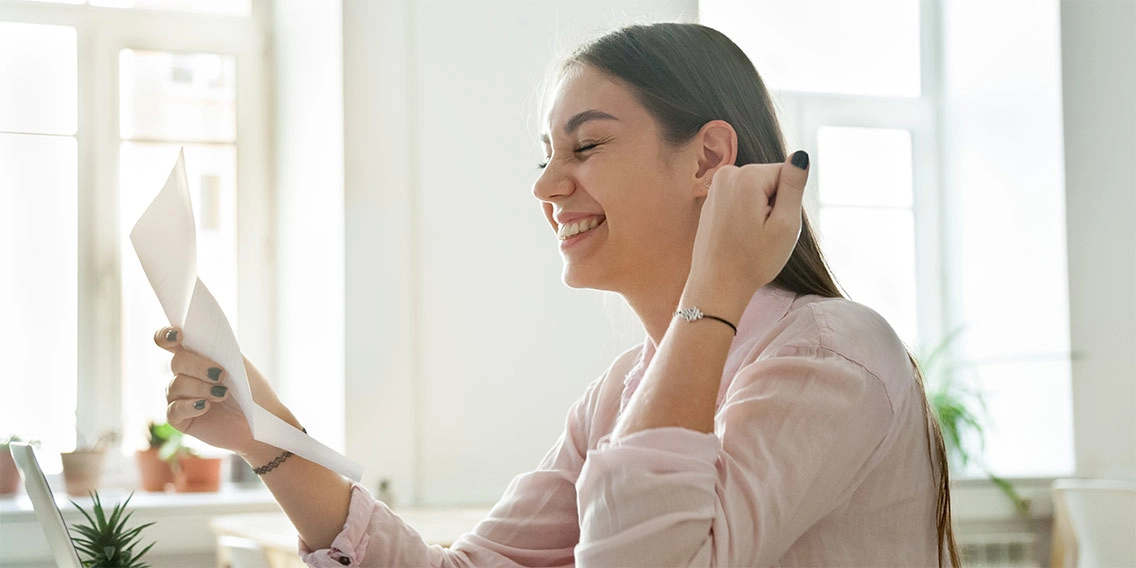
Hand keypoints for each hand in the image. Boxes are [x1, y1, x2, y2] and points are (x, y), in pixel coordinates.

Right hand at [154, 327, 301, 457]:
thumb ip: (217, 351)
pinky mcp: (180, 420)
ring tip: (222, 394)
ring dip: (201, 387)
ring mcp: (179, 398)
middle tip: (222, 375)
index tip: (179, 335)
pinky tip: (205, 406)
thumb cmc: (253, 392)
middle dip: (199, 366)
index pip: (169, 341)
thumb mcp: (239, 366)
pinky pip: (173, 410)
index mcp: (196, 357)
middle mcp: (184, 375)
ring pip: (175, 385)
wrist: (262, 421)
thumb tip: (199, 341)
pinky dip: (190, 406)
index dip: (166, 335)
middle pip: (177, 362)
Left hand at [686, 151, 808, 315]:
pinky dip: (746, 215)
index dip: (787, 202)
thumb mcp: (786, 224)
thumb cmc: (754, 260)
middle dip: (774, 204)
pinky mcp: (712, 199)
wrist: (717, 285)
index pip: (787, 174)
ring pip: (757, 190)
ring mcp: (716, 186)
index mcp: (747, 176)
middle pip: (770, 180)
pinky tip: (738, 235)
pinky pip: (741, 199)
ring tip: (750, 235)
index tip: (773, 225)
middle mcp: (727, 173)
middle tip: (763, 233)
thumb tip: (800, 155)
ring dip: (760, 210)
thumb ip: (794, 185)